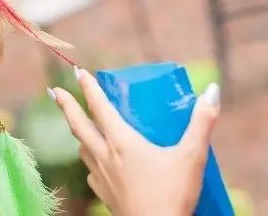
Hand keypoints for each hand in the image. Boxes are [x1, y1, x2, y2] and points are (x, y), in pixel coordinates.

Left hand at [50, 70, 219, 215]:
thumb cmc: (173, 195)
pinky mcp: (105, 196)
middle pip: (78, 126)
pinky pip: (91, 173)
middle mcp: (106, 157)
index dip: (88, 88)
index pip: (100, 108)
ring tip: (78, 125)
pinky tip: (95, 165)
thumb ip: (202, 122)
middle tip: (55, 92)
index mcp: (122, 142)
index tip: (78, 72)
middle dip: (66, 106)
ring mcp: (103, 178)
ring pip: (82, 149)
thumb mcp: (192, 156)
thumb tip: (213, 90)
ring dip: (78, 133)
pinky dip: (90, 162)